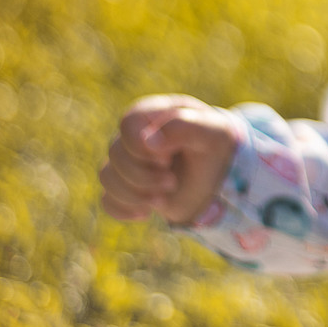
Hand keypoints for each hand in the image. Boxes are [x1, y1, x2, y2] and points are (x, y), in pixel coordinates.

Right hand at [100, 94, 237, 224]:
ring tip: (163, 199)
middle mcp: (135, 135)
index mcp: (154, 113)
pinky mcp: (126, 186)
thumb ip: (182, 127)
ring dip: (134, 194)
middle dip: (144, 175)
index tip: (168, 158)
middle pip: (116, 154)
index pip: (129, 123)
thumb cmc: (217, 146)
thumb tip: (147, 141)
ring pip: (107, 177)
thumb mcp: (213, 132)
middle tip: (172, 182)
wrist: (220, 173)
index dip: (142, 146)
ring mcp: (127, 161)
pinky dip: (123, 209)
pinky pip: (107, 200)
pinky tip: (147, 212)